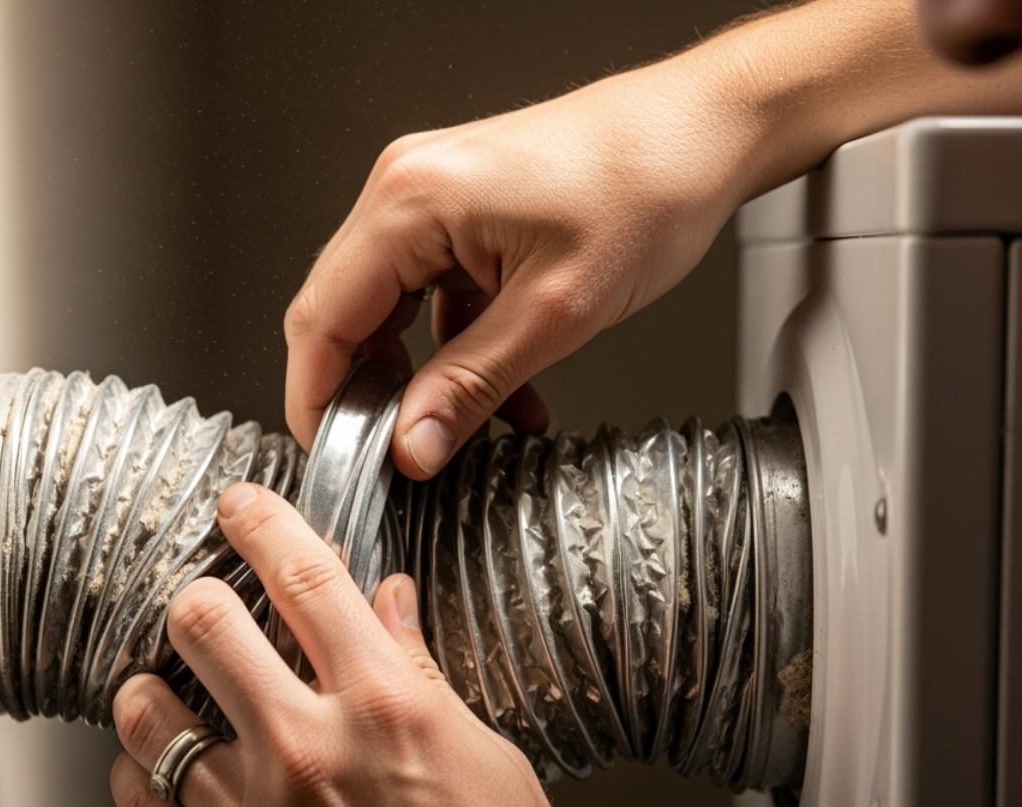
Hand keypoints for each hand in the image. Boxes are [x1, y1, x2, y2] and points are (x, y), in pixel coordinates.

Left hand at [110, 483, 659, 806]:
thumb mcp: (489, 760)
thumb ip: (422, 675)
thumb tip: (387, 608)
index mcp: (387, 706)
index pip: (304, 577)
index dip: (262, 525)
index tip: (242, 509)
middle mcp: (310, 751)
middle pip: (204, 620)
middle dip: (201, 600)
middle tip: (208, 609)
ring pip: (148, 712)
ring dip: (156, 690)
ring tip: (171, 694)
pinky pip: (136, 805)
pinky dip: (138, 773)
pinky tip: (161, 770)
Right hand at [282, 0, 1021, 480]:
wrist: (703, 131)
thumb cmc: (645, 187)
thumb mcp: (556, 314)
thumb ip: (472, 385)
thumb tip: (414, 445)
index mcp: (410, 201)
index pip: (322, 318)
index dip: (318, 400)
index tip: (338, 460)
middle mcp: (406, 188)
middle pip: (344, 313)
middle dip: (369, 394)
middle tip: (397, 455)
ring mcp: (431, 194)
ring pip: (389, 309)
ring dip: (420, 376)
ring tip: (463, 428)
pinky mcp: (462, 208)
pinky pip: (431, 291)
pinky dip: (453, 345)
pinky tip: (500, 388)